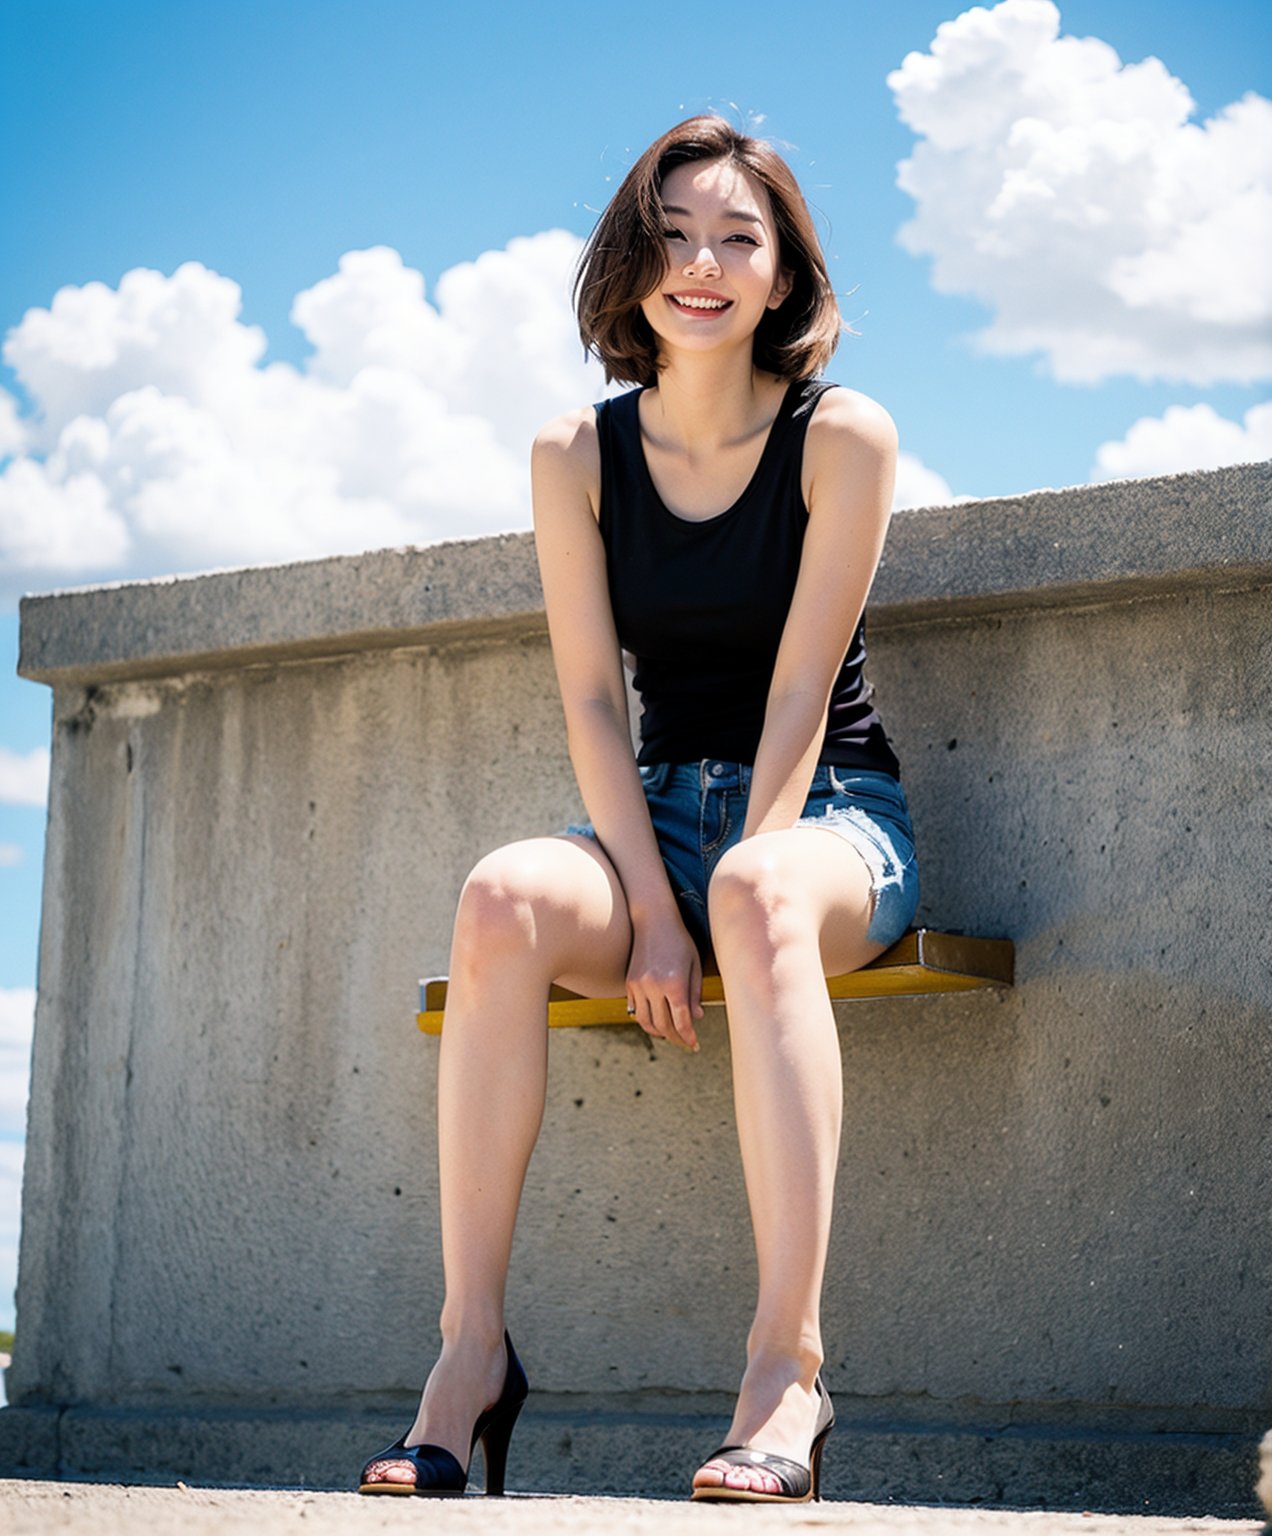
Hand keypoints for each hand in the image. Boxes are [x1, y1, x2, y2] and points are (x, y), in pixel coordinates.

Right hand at [626, 912, 703, 1051]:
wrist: (653, 920)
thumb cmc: (680, 940)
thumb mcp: (694, 965)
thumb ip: (695, 993)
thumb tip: (697, 1017)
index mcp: (675, 983)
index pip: (681, 1021)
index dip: (688, 1037)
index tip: (694, 1044)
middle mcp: (654, 987)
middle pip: (663, 1026)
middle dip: (676, 1038)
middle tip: (685, 1043)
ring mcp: (639, 985)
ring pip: (646, 1022)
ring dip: (658, 1033)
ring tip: (670, 1035)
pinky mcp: (629, 983)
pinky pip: (636, 1010)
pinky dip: (646, 1020)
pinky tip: (657, 1020)